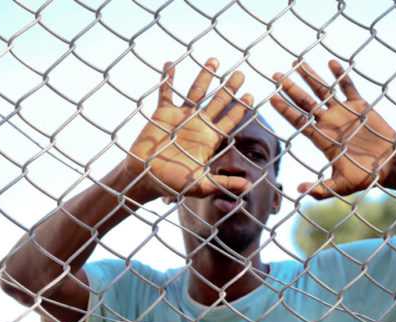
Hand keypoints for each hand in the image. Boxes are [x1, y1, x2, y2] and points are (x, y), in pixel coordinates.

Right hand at [128, 58, 252, 198]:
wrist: (145, 179)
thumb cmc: (172, 184)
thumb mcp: (201, 186)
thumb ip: (224, 183)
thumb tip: (248, 187)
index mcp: (209, 140)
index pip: (229, 121)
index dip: (240, 109)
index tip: (250, 96)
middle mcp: (197, 125)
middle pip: (217, 102)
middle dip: (229, 88)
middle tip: (240, 74)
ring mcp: (180, 117)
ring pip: (195, 92)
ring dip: (204, 77)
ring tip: (214, 60)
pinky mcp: (162, 114)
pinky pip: (166, 93)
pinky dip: (168, 79)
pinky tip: (171, 64)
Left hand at [271, 59, 395, 198]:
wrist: (389, 166)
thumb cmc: (365, 178)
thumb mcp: (340, 186)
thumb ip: (321, 190)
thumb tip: (299, 191)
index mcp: (321, 139)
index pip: (298, 121)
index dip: (285, 110)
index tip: (271, 97)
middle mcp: (329, 123)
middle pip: (305, 102)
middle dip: (290, 88)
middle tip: (274, 75)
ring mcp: (343, 113)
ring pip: (323, 91)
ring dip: (310, 76)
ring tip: (296, 62)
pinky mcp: (360, 107)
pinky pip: (348, 87)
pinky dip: (341, 75)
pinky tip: (331, 63)